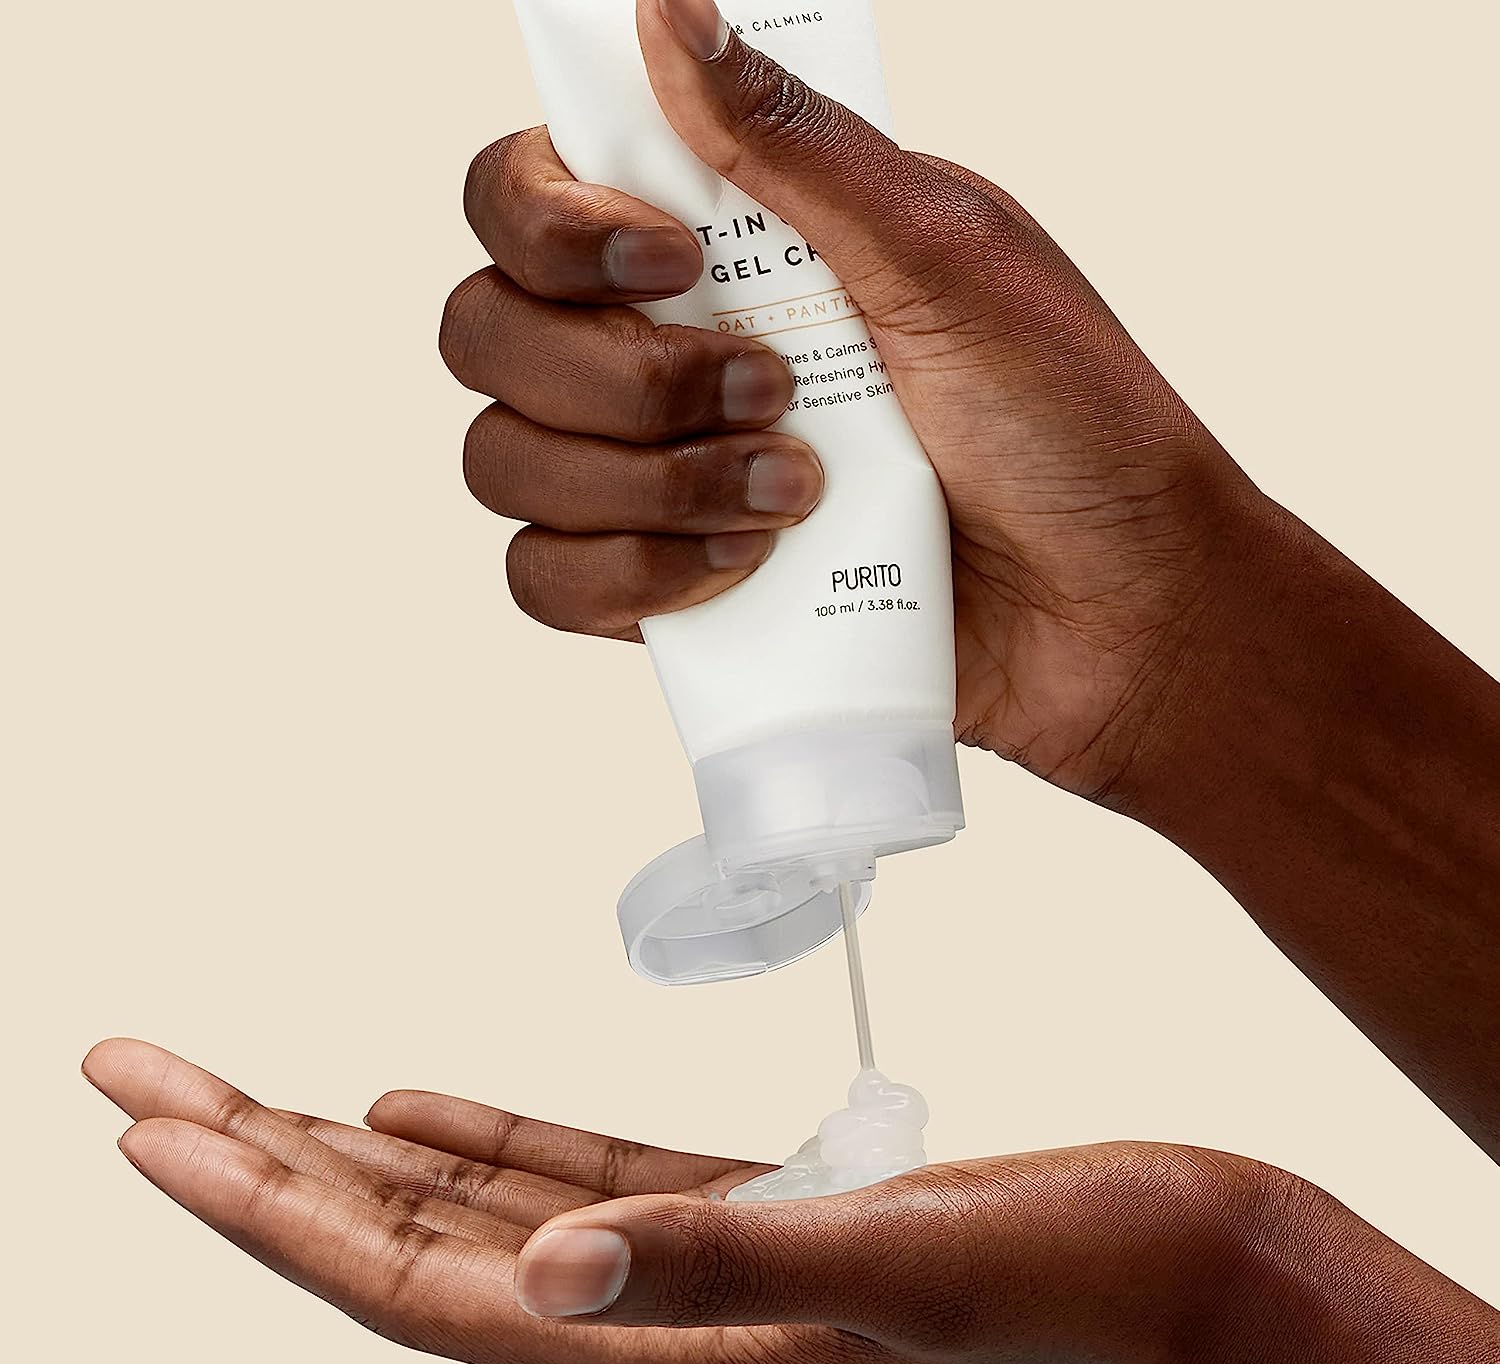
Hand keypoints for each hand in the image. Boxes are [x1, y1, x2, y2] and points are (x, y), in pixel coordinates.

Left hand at [83, 1040, 1498, 1363]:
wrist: (1207, 1277)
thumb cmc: (1090, 1277)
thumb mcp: (915, 1257)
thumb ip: (724, 1258)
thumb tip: (535, 1272)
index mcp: (669, 1342)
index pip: (404, 1279)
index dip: (261, 1204)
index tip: (146, 1121)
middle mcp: (653, 1314)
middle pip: (401, 1239)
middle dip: (255, 1156)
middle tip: (132, 1071)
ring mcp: (694, 1265)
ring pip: (468, 1204)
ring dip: (345, 1145)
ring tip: (238, 1088)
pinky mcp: (751, 1211)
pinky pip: (569, 1175)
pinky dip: (476, 1136)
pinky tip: (417, 1103)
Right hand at [440, 0, 1499, 1159]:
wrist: (1118, 614)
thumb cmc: (1071, 425)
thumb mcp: (950, 257)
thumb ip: (801, 148)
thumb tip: (670, 12)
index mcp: (729, 247)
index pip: (522, 199)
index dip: (551, 226)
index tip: (673, 260)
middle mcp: (667, 353)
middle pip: (486, 333)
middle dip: (619, 378)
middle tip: (773, 395)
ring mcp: (660, 480)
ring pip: (506, 465)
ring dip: (639, 485)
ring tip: (788, 496)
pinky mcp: (672, 597)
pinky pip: (549, 585)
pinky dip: (629, 580)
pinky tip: (743, 569)